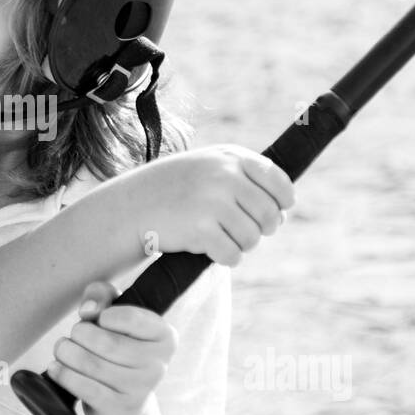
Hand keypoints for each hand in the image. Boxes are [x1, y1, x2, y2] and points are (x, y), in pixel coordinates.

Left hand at [47, 279, 177, 414]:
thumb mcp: (113, 313)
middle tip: (75, 335)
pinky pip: (85, 388)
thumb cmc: (117, 346)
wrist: (122, 401)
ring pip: (91, 364)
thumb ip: (101, 295)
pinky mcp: (120, 409)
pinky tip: (55, 367)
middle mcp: (158, 364)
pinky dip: (64, 374)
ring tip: (63, 349)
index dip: (105, 316)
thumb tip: (88, 310)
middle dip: (79, 333)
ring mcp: (141, 389)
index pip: (131, 318)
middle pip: (106, 342)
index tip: (99, 320)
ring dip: (66, 352)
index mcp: (165, 336)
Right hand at [127, 143, 294, 267]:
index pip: (280, 184)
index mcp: (231, 157)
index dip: (282, 203)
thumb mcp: (210, 168)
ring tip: (218, 236)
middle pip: (270, 216)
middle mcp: (225, 175)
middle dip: (260, 230)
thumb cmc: (176, 190)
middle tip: (240, 230)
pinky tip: (207, 247)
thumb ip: (246, 180)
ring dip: (240, 245)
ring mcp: (212, 202)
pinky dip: (225, 257)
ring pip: (253, 238)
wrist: (131, 205)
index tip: (274, 212)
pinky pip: (233, 255)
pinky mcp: (200, 229)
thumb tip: (283, 212)